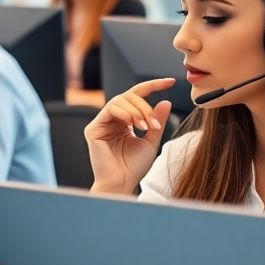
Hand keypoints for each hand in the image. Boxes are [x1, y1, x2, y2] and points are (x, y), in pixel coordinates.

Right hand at [86, 78, 174, 194]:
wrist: (123, 183)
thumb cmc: (134, 166)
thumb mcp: (152, 140)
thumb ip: (157, 120)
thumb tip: (166, 101)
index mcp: (125, 120)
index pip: (138, 95)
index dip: (154, 85)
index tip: (171, 82)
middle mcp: (112, 118)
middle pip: (129, 96)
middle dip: (145, 106)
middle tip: (155, 123)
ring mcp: (102, 122)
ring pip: (120, 100)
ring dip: (137, 110)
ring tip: (147, 126)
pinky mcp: (94, 128)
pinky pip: (110, 109)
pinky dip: (125, 113)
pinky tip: (135, 124)